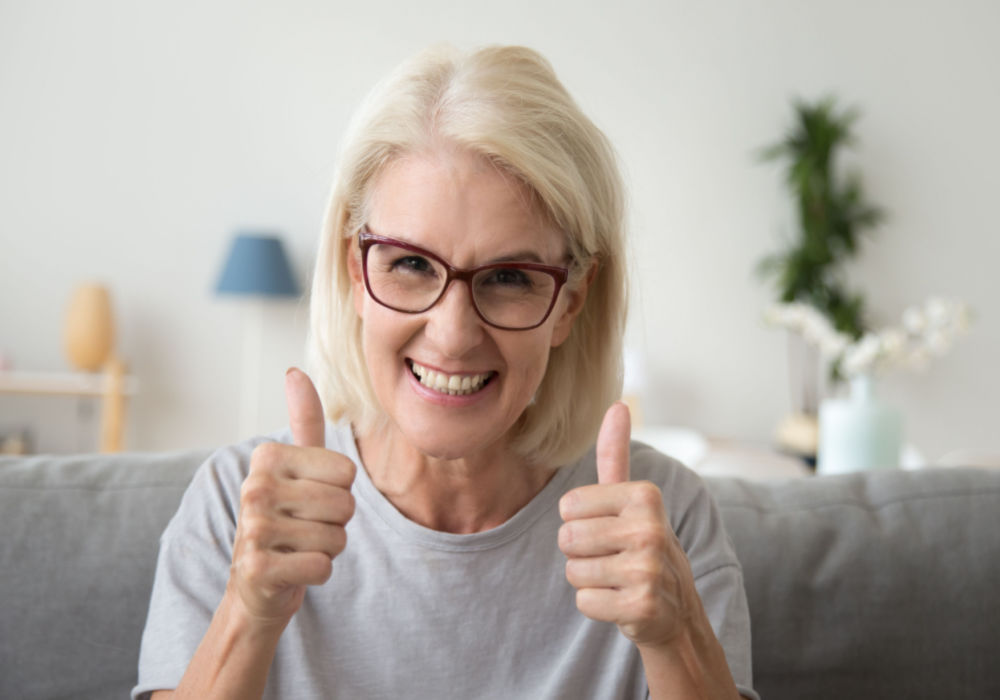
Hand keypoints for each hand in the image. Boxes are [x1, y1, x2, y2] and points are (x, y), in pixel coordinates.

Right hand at [228, 368, 355, 627]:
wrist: (257, 584)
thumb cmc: (287, 520)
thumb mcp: (296, 468)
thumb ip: (303, 421)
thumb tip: (295, 371)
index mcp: (268, 457)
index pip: (347, 472)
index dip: (340, 492)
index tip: (310, 500)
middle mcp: (255, 487)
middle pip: (346, 505)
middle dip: (337, 524)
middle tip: (307, 529)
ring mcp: (253, 528)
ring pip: (337, 538)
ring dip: (328, 550)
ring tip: (299, 548)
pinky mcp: (257, 568)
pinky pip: (322, 567)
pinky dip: (317, 574)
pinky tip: (293, 571)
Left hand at [558, 402, 696, 647]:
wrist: (675, 607)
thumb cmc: (642, 545)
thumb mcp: (631, 499)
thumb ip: (616, 454)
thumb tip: (617, 405)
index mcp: (644, 495)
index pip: (567, 506)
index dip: (580, 521)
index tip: (610, 529)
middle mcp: (650, 529)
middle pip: (567, 539)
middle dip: (581, 553)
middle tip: (613, 557)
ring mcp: (648, 569)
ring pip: (573, 571)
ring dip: (589, 579)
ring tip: (619, 578)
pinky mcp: (641, 606)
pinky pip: (584, 601)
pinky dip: (597, 606)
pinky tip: (623, 601)